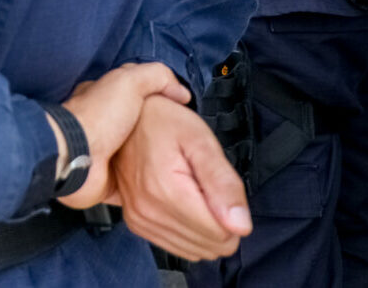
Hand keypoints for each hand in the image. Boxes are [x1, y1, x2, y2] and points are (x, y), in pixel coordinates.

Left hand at [57, 63, 192, 207]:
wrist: (75, 157)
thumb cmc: (95, 118)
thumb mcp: (128, 82)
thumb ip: (154, 77)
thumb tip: (180, 90)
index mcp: (104, 98)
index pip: (136, 94)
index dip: (159, 100)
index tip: (180, 109)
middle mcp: (104, 125)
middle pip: (141, 128)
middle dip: (160, 135)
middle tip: (182, 141)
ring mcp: (105, 153)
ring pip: (139, 157)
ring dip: (156, 161)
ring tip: (180, 164)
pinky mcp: (109, 179)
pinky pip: (133, 186)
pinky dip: (147, 187)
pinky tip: (163, 185)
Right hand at [110, 94, 250, 259]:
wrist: (126, 116)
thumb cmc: (164, 122)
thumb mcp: (201, 141)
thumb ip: (224, 183)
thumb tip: (241, 226)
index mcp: (167, 192)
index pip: (221, 235)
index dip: (231, 213)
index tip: (216, 186)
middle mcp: (149, 211)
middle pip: (210, 246)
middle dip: (218, 223)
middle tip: (205, 188)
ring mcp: (139, 219)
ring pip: (195, 251)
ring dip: (202, 228)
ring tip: (192, 193)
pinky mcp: (135, 222)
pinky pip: (177, 247)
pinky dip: (187, 231)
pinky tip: (182, 205)